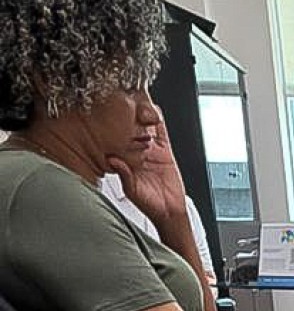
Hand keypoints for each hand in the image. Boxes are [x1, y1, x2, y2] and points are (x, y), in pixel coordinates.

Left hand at [108, 107, 187, 223]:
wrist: (170, 211)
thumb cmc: (149, 204)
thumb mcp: (132, 189)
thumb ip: (124, 174)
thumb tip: (112, 160)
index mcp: (124, 161)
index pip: (116, 138)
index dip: (112, 126)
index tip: (107, 113)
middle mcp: (135, 153)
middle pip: (129, 128)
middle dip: (126, 115)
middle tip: (121, 99)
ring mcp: (151, 151)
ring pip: (145, 126)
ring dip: (142, 114)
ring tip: (137, 99)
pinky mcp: (165, 151)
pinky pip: (161, 132)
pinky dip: (159, 121)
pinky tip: (155, 110)